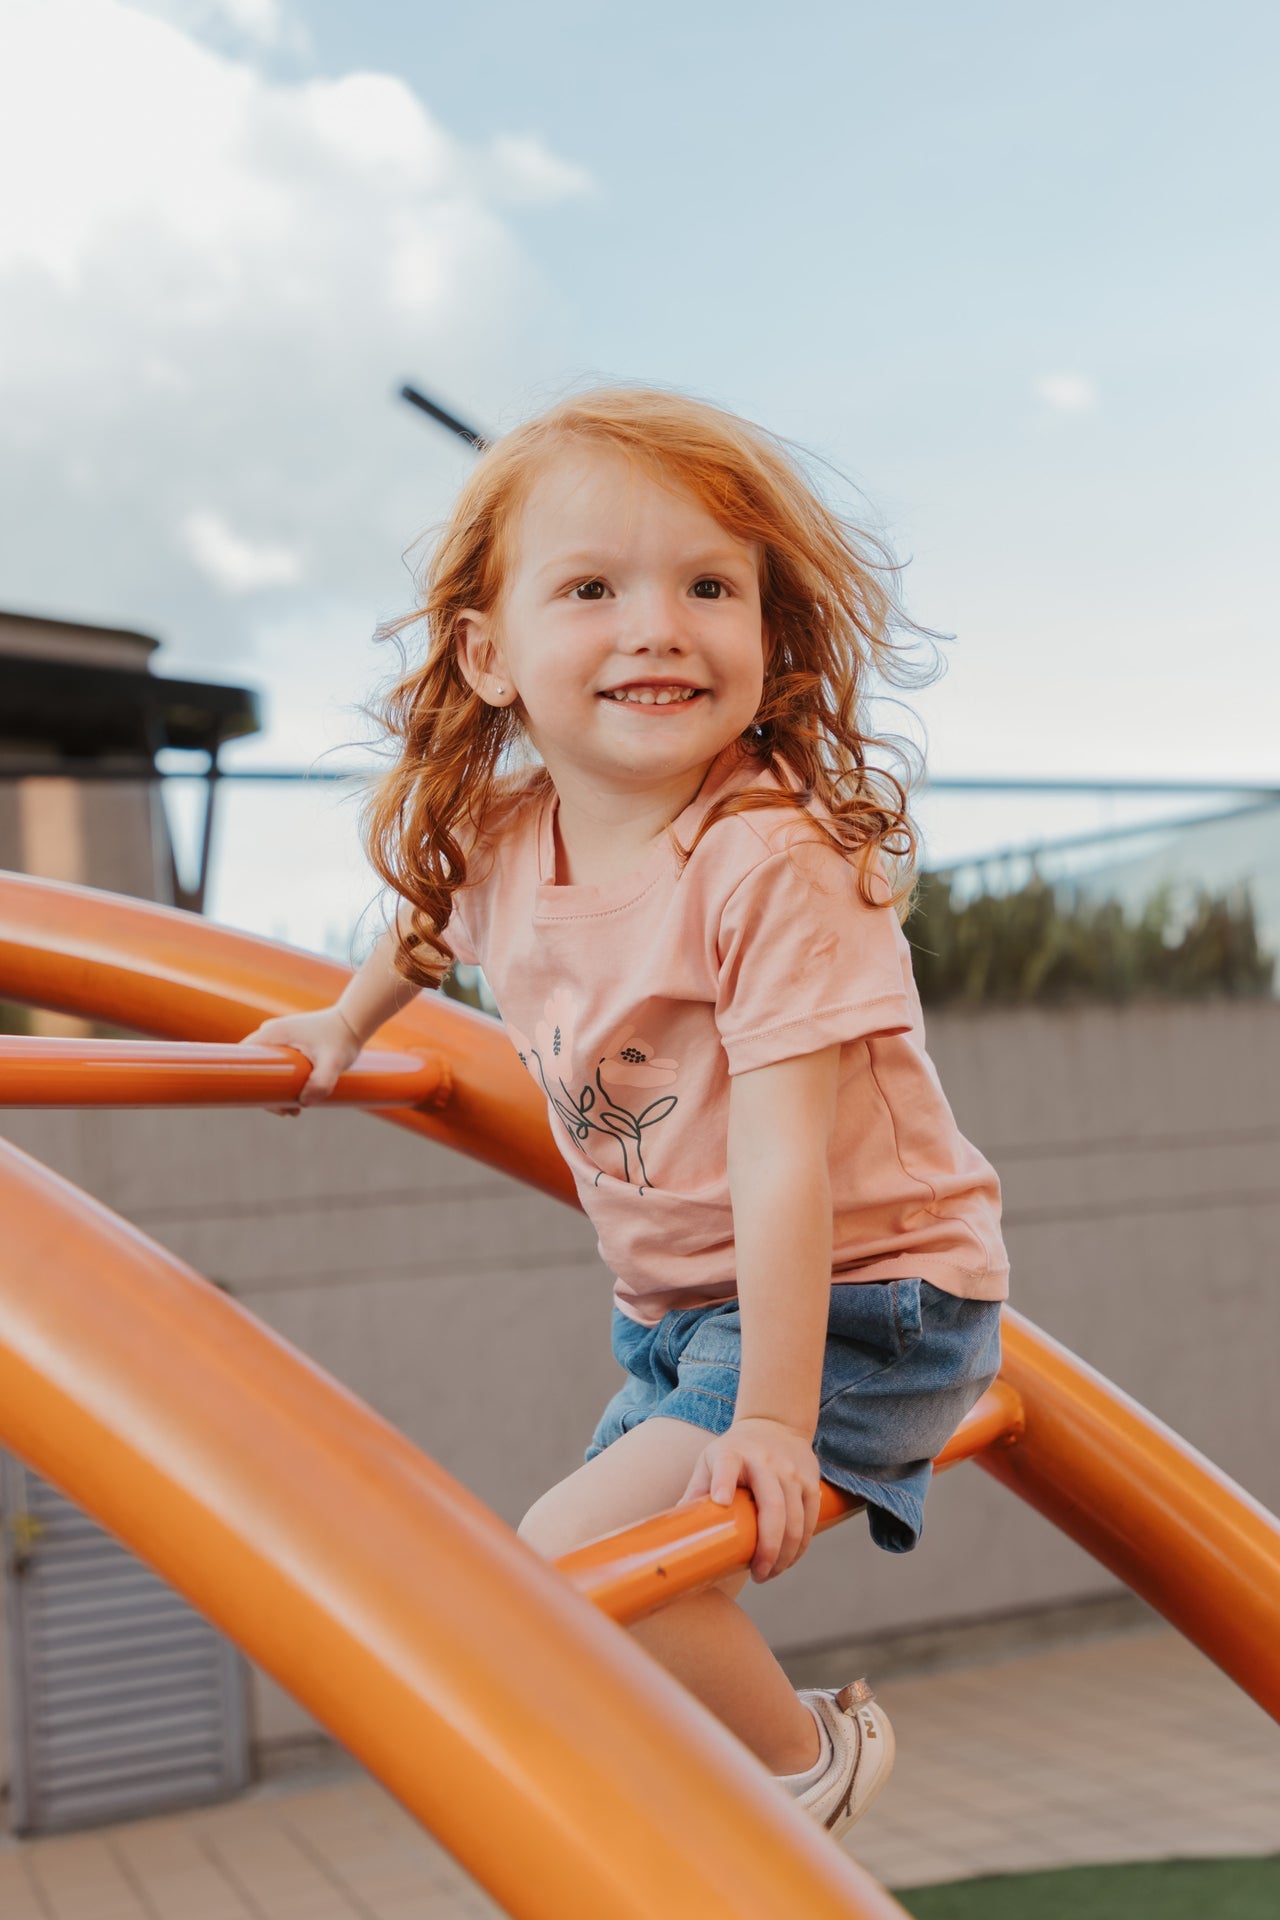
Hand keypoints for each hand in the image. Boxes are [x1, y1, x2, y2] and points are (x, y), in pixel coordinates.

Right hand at [239, 1007, 362, 1113]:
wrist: (354, 1023)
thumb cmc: (342, 1039)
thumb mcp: (334, 1061)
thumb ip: (322, 1081)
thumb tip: (303, 1102)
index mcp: (272, 1033)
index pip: (243, 1059)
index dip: (248, 1082)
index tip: (267, 1101)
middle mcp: (270, 1033)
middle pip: (254, 1067)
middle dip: (266, 1092)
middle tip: (289, 1110)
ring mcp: (278, 1038)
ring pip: (265, 1069)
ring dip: (275, 1090)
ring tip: (297, 1108)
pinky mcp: (287, 1043)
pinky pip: (275, 1066)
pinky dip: (283, 1082)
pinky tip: (299, 1096)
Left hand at [680, 1416, 822, 1581]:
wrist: (775, 1423)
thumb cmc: (735, 1451)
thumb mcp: (710, 1461)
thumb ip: (696, 1492)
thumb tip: (676, 1533)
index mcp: (732, 1454)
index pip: (727, 1466)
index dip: (724, 1482)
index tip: (722, 1501)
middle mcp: (764, 1461)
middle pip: (772, 1507)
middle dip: (768, 1548)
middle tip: (758, 1574)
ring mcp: (791, 1471)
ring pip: (795, 1520)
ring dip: (785, 1554)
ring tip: (770, 1573)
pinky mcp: (811, 1480)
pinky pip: (810, 1519)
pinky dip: (801, 1546)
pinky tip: (788, 1560)